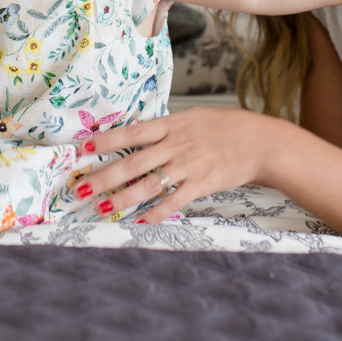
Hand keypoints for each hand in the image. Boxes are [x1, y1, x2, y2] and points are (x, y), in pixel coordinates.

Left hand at [75, 107, 277, 223]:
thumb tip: (140, 136)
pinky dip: (157, 213)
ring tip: (103, 207)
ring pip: (148, 185)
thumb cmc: (227, 127)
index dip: (106, 141)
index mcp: (172, 125)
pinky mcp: (202, 184)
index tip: (82, 149)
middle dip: (103, 177)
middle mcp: (176, 145)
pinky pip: (174, 202)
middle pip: (132, 163)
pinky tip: (141, 222)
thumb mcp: (194, 118)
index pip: (131, 133)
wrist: (260, 141)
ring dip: (123, 198)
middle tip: (81, 189)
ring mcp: (188, 165)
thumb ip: (167, 129)